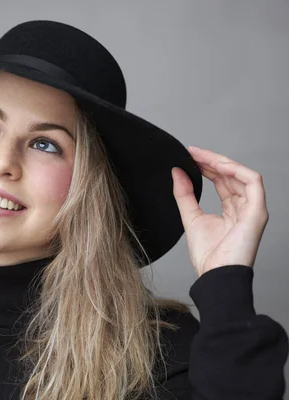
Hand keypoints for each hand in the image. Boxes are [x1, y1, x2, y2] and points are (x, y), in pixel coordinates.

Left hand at [171, 146, 268, 277]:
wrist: (215, 275)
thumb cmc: (207, 255)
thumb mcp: (190, 218)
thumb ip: (184, 195)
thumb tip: (177, 172)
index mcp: (231, 210)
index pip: (222, 180)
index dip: (207, 166)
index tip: (189, 156)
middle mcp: (244, 207)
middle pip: (231, 175)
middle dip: (211, 160)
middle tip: (192, 152)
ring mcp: (253, 209)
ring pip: (242, 175)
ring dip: (221, 162)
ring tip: (201, 156)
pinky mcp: (257, 211)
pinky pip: (253, 182)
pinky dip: (236, 170)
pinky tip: (218, 165)